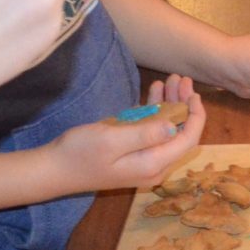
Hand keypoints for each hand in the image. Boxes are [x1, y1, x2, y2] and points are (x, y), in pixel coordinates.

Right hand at [43, 78, 206, 193]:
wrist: (54, 169)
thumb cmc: (80, 153)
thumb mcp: (112, 140)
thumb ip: (145, 134)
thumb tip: (173, 127)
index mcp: (153, 164)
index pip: (187, 140)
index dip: (195, 116)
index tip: (194, 93)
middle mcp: (153, 166)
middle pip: (180, 134)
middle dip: (184, 105)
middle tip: (181, 79)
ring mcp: (143, 161)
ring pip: (167, 130)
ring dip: (171, 105)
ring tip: (171, 80)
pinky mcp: (132, 154)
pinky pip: (151, 131)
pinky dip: (155, 111)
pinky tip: (155, 92)